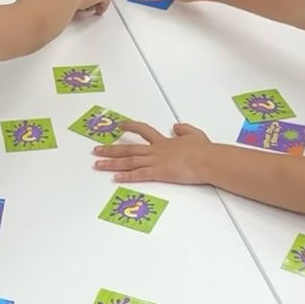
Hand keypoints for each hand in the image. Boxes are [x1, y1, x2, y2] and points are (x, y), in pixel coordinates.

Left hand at [92, 121, 212, 183]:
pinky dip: (126, 176)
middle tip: (96, 150)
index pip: (144, 131)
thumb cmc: (204, 150)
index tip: (121, 125)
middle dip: (111, 149)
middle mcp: (156, 150)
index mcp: (164, 141)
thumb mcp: (195, 134)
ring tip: (98, 164)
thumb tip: (177, 126)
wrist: (207, 160)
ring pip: (129, 161)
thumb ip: (184, 130)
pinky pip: (139, 174)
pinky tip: (115, 178)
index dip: (131, 126)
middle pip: (129, 148)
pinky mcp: (159, 173)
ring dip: (112, 163)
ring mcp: (156, 161)